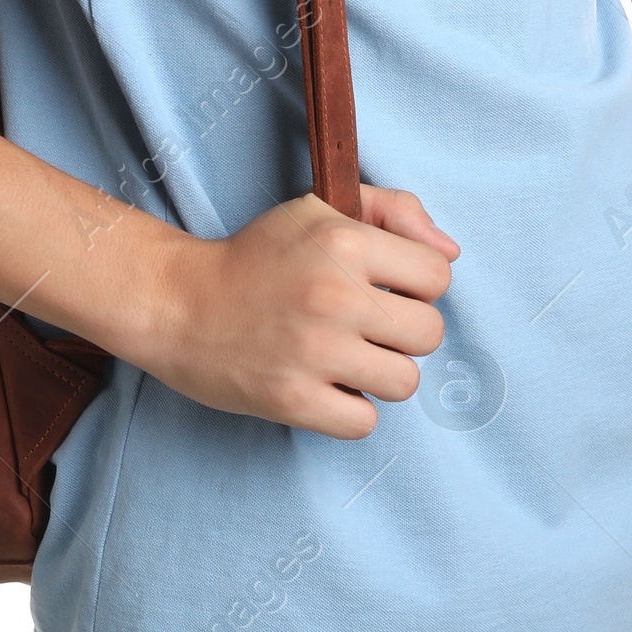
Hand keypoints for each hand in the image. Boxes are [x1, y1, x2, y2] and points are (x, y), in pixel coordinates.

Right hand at [142, 186, 457, 437]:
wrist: (180, 302)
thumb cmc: (258, 255)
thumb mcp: (319, 209)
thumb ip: (392, 212)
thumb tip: (451, 252)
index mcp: (345, 241)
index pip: (437, 276)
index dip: (416, 284)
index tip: (385, 286)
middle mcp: (335, 295)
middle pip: (430, 333)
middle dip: (402, 331)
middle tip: (365, 325)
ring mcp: (315, 352)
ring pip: (405, 381)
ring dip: (379, 372)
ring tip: (345, 356)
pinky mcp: (294, 401)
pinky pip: (365, 422)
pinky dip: (349, 409)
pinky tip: (323, 384)